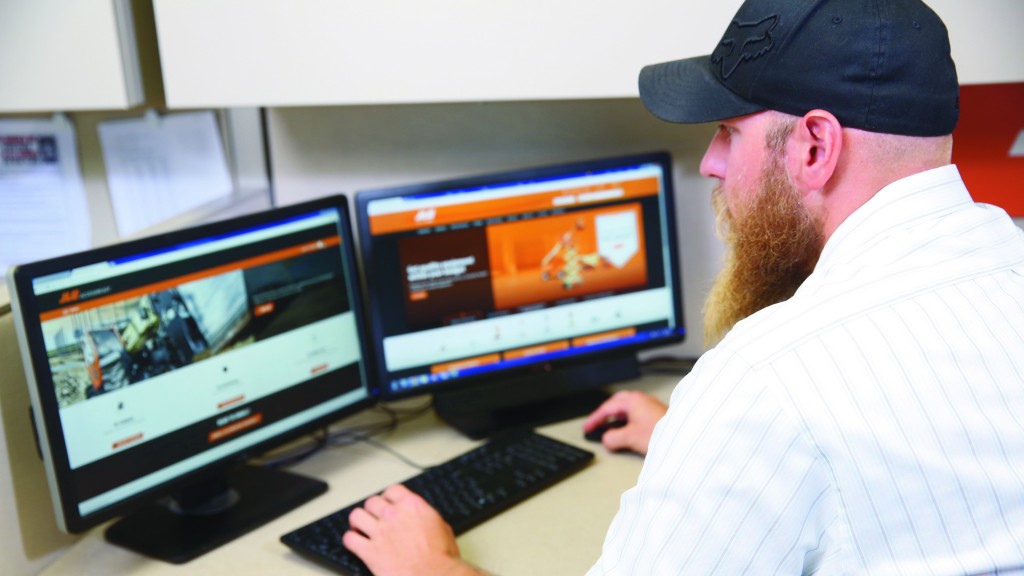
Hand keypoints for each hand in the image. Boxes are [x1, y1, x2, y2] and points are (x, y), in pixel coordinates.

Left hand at [344, 484, 481, 575]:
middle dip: (372, 509)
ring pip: (356, 516)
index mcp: (412, 506)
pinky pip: (349, 539)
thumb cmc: (442, 557)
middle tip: (373, 516)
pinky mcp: (369, 552)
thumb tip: (422, 518)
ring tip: (360, 527)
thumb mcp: (442, 527)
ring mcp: (379, 533)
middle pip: (372, 502)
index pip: (392, 490)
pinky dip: (350, 540)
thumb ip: (426, 517)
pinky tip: (355, 543)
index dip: (388, 497)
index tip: (387, 502)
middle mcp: (393, 515)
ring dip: (358, 521)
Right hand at [583, 390, 666, 454]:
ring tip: (609, 428)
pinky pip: (635, 414)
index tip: (587, 427)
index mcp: (633, 400)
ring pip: (627, 409)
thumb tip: (607, 439)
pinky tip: (627, 431)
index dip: (595, 418)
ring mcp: (649, 406)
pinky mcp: (656, 414)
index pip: (607, 408)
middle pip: (616, 404)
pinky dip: (626, 421)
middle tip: (596, 423)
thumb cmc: (662, 433)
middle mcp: (641, 400)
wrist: (684, 439)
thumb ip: (613, 438)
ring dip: (616, 418)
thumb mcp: (630, 437)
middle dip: (604, 414)